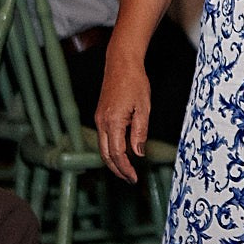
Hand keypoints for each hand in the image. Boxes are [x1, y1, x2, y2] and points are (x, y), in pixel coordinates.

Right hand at [95, 48, 151, 182]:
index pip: (117, 153)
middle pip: (106, 155)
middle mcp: (102, 122)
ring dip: (113, 162)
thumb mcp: (144, 108)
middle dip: (117, 170)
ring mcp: (99, 119)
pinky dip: (111, 150)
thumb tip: (138, 153)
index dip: (125, 168)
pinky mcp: (100, 115)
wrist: (121, 63)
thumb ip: (140, 132)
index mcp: (113, 121)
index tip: (134, 178)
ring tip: (127, 170)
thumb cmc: (135, 82)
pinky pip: (103, 138)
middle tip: (130, 179)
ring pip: (103, 148)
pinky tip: (122, 153)